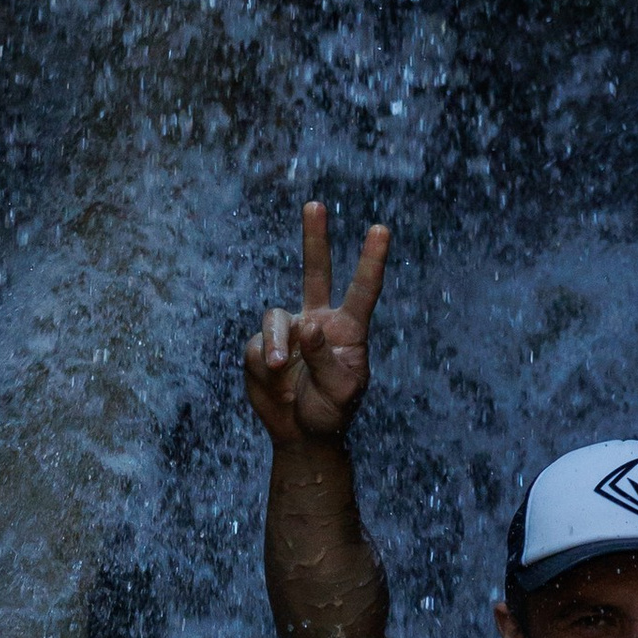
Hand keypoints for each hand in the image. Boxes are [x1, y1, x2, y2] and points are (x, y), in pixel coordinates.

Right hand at [245, 199, 391, 447]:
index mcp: (348, 330)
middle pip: (315, 272)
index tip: (381, 230)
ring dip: (273, 344)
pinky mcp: (260, 346)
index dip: (371, 260)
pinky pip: (256, 348)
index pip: (363, 290)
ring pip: (275, 319)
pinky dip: (263, 369)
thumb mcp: (340, 391)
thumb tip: (305, 326)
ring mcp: (288, 332)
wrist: (301, 433)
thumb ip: (325, 358)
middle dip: (314, 238)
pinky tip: (274, 386)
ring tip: (275, 368)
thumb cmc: (331, 411)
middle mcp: (318, 322)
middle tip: (315, 204)